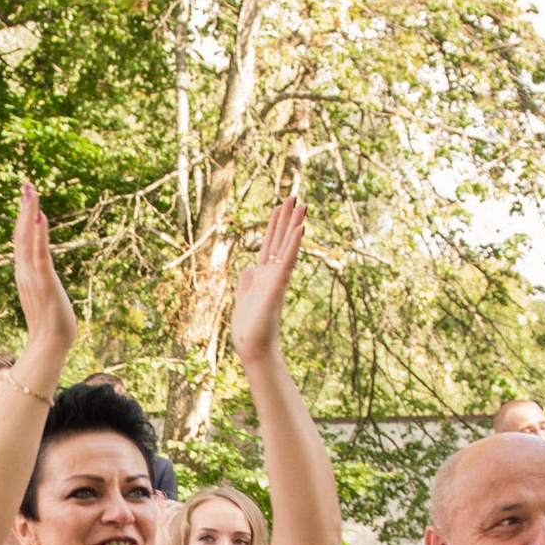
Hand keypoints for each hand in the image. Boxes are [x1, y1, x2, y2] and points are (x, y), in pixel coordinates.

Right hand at [11, 180, 77, 353]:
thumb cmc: (50, 325)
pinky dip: (39, 233)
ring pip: (28, 239)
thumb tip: (43, 277)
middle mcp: (25, 271)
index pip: (22, 240)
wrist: (50, 346)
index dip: (23, 218)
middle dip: (24, 208)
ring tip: (30, 191)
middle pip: (22, 234)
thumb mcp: (44, 296)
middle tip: (26, 184)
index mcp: (25, 274)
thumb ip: (40, 282)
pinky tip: (39, 216)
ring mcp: (33, 276)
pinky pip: (40, 253)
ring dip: (29, 213)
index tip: (26, 197)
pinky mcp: (44, 282)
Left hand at [229, 196, 304, 361]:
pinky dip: (293, 246)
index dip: (274, 226)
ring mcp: (277, 280)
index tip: (279, 206)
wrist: (252, 349)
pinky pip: (286, 263)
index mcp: (264, 276)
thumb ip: (246, 282)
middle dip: (287, 219)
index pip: (270, 245)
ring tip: (302, 205)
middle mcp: (273, 275)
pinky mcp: (276, 288)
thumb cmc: (249, 329)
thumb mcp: (243, 299)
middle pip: (281, 241)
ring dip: (294, 226)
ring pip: (287, 247)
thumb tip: (247, 267)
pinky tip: (299, 230)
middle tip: (295, 196)